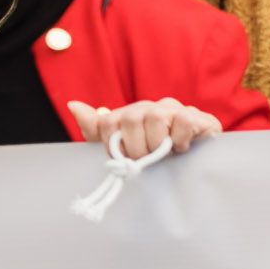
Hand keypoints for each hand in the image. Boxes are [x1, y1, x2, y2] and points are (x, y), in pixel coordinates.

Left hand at [63, 98, 226, 158]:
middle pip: (130, 120)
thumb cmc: (156, 158)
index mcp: (129, 115)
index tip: (123, 159)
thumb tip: (72, 105)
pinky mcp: (197, 117)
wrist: (196, 163)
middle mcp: (149, 108)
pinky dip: (180, 140)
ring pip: (155, 118)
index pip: (107, 122)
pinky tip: (182, 149)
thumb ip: (97, 130)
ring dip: (158, 145)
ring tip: (166, 154)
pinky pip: (182, 121)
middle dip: (136, 149)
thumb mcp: (122, 148)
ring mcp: (173, 110)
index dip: (112, 146)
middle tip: (147, 159)